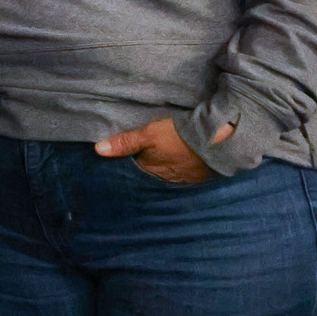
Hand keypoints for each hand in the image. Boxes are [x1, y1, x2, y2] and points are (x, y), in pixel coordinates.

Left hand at [95, 116, 232, 184]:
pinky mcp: (204, 175)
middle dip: (151, 166)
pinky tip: (185, 160)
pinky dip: (185, 167)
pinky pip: (189, 173)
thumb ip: (125, 142)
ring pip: (172, 174)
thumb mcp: (148, 135)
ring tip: (167, 157)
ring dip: (169, 167)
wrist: (217, 139)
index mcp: (154, 171)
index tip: (130, 155)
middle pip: (155, 173)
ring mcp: (188, 178)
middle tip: (149, 156)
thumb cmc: (178, 136)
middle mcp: (170, 180)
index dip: (133, 162)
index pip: (138, 170)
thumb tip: (98, 150)